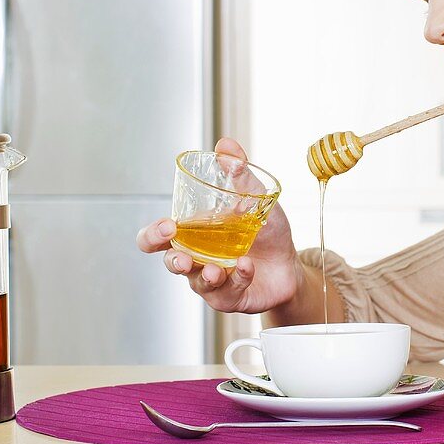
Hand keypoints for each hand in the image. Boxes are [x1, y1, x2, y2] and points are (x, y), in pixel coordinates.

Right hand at [136, 137, 302, 313]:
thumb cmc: (265, 231)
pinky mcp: (229, 297)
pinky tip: (247, 267)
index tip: (168, 226)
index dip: (153, 235)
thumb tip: (226, 146)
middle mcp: (196, 258)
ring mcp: (210, 280)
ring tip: (216, 269)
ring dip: (204, 275)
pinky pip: (226, 292)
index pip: (157, 237)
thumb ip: (239, 175)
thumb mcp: (256, 198)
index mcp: (193, 234)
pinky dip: (237, 277)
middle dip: (172, 260)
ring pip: (196, 282)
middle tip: (183, 257)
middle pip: (168, 261)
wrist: (290, 263)